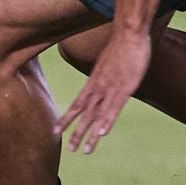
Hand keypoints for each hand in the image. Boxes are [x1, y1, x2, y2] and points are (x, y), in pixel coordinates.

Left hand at [54, 29, 151, 153]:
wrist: (129, 34)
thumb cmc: (120, 47)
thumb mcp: (107, 63)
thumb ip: (103, 75)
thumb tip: (101, 81)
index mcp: (93, 82)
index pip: (77, 104)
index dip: (66, 118)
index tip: (56, 131)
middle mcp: (98, 88)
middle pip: (84, 114)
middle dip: (76, 132)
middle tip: (69, 150)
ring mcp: (111, 89)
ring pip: (97, 115)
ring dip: (90, 134)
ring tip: (84, 150)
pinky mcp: (124, 88)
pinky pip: (114, 108)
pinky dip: (107, 121)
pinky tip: (101, 134)